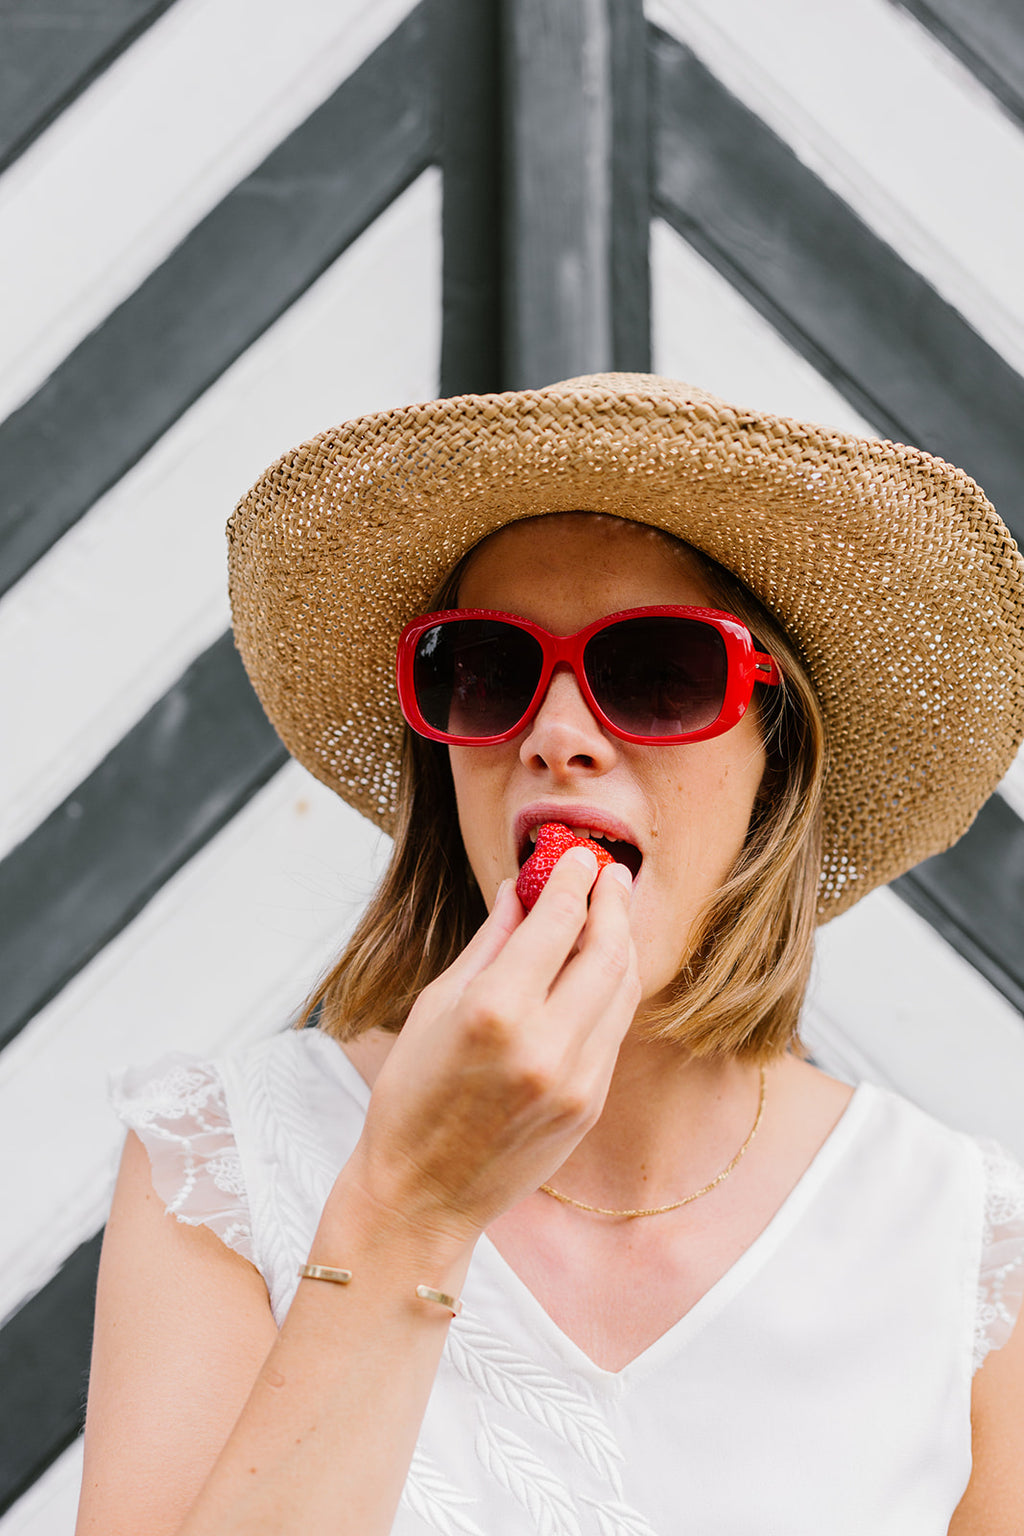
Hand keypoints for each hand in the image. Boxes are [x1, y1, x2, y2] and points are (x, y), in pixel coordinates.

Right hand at [344, 849, 640, 1247]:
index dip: (575, 881)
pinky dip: (611, 990)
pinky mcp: (591, 1104)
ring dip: (621, 943)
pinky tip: (600, 968)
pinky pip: (613, 1030)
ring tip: (612, 911)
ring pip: (622, 990)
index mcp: (495, 1011)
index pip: (558, 924)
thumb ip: (490, 943)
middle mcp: (545, 1044)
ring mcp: (576, 1080)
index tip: (580, 856)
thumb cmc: (411, 1096)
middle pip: (606, 951)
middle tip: (610, 872)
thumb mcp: (437, 1005)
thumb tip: (521, 890)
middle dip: (613, 903)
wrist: (423, 1194)